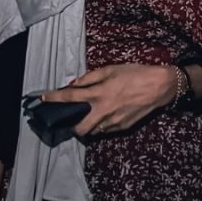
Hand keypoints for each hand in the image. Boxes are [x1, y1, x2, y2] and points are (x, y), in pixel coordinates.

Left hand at [40, 64, 176, 136]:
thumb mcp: (110, 69)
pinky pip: (106, 130)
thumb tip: (74, 85)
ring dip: (87, 126)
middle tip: (70, 118)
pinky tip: (104, 115)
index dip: (54, 98)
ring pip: (93, 132)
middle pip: (79, 128)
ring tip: (89, 115)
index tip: (42, 98)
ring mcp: (114, 122)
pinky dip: (100, 125)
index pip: (70, 98)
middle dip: (71, 126)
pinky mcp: (123, 128)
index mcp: (99, 94)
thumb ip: (90, 78)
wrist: (159, 87)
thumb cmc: (135, 74)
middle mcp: (104, 111)